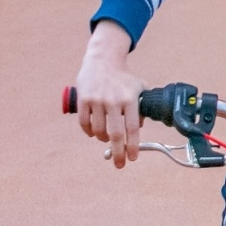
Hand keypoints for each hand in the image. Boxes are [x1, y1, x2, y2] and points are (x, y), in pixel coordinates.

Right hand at [74, 20, 145, 168]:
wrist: (102, 60)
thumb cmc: (123, 78)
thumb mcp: (139, 88)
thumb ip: (142, 107)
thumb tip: (138, 129)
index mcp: (130, 98)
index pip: (132, 127)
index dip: (132, 145)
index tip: (132, 158)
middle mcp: (114, 100)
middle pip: (116, 134)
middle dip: (118, 152)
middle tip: (120, 164)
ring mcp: (97, 100)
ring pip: (99, 131)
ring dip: (103, 139)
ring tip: (106, 138)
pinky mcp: (83, 100)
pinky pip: (84, 123)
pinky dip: (89, 132)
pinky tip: (94, 132)